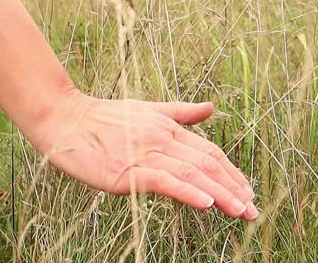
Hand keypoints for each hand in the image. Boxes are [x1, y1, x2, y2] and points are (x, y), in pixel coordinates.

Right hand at [28, 91, 257, 220]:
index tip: (247, 190)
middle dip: (234, 187)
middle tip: (253, 209)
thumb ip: (182, 113)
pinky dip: (188, 191)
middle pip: (208, 164)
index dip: (232, 171)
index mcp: (169, 128)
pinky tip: (207, 204)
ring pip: (193, 173)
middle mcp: (163, 139)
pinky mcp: (128, 171)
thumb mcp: (148, 110)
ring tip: (241, 210)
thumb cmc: (104, 118)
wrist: (65, 119)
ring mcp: (146, 154)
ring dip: (221, 193)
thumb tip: (211, 108)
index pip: (209, 152)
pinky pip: (165, 181)